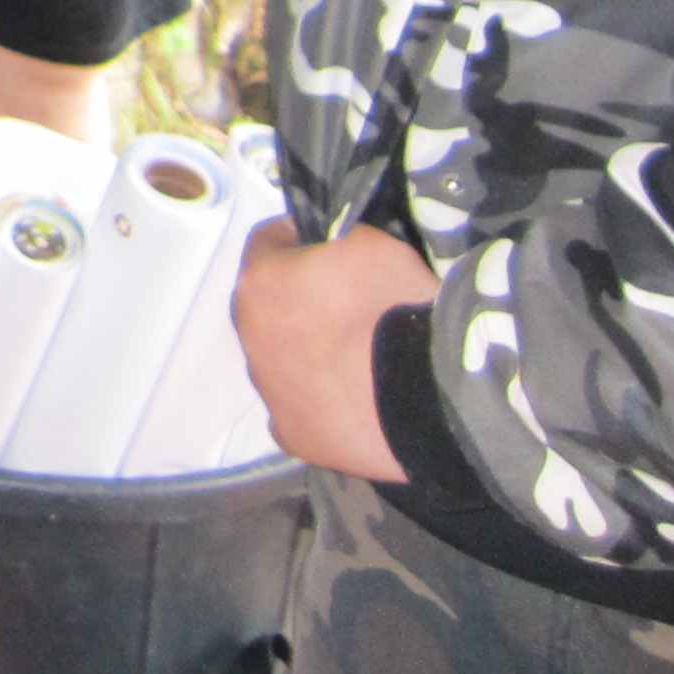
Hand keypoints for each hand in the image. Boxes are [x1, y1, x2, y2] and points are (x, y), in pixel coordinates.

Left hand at [233, 216, 433, 478]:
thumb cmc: (393, 309)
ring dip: (306, 354)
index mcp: (260, 282)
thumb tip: (337, 251)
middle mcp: (248, 336)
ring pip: (278, 360)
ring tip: (357, 361)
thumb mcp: (374, 244)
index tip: (329, 245)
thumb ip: (341, 241)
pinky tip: (351, 403)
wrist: (425, 396)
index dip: (299, 238)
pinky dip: (317, 403)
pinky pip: (296, 410)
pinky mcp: (292, 435)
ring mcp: (267, 391)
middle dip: (298, 299)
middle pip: (267, 304)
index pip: (267, 242)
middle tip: (347, 307)